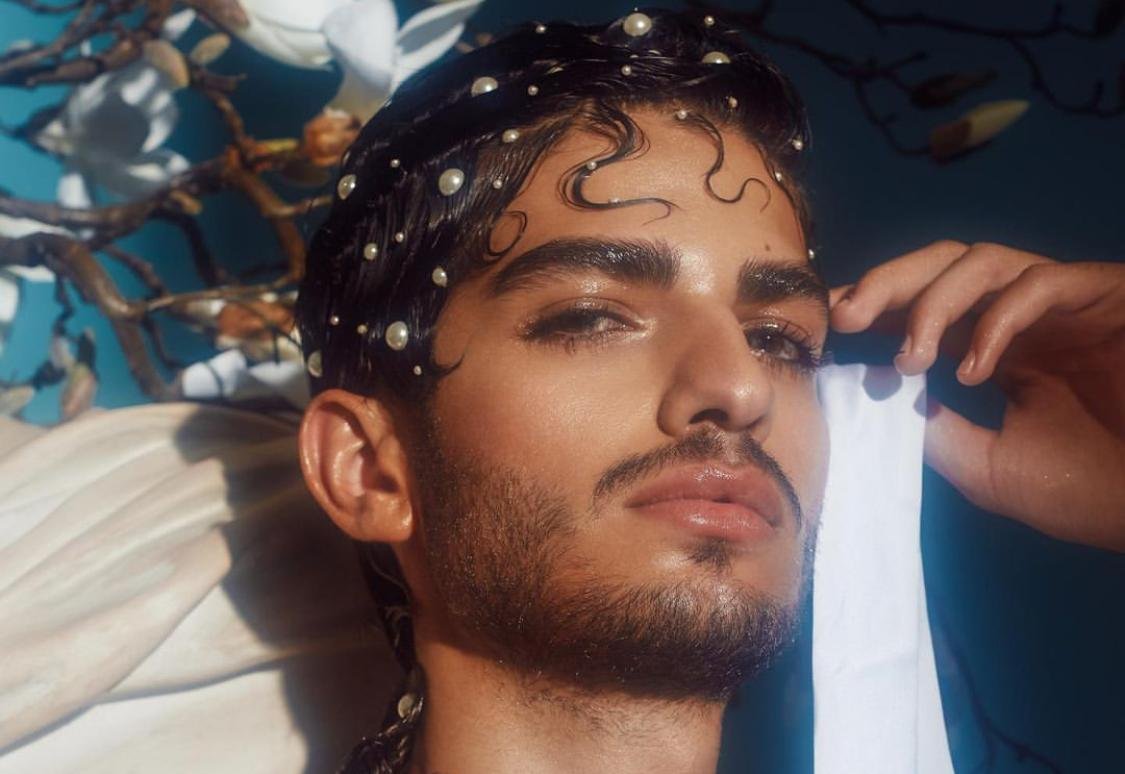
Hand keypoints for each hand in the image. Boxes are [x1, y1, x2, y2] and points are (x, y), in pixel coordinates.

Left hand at [829, 240, 1124, 551]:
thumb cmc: (1089, 489)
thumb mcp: (987, 465)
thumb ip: (932, 429)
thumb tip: (874, 394)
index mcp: (995, 346)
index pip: (923, 307)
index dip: (874, 306)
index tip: (826, 326)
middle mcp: (1022, 315)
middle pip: (942, 265)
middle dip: (887, 284)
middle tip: (845, 318)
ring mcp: (1063, 301)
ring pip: (982, 261)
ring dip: (933, 302)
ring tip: (910, 358)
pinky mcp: (1105, 295)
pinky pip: (1041, 283)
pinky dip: (997, 320)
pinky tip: (971, 368)